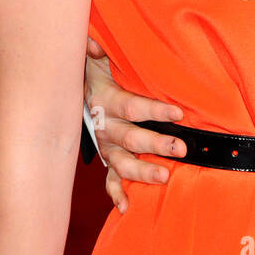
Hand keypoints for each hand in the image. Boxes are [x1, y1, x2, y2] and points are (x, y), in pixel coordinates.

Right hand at [85, 37, 185, 211]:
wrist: (73, 92)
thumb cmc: (96, 70)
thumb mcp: (97, 57)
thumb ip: (96, 50)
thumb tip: (96, 47)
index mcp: (106, 100)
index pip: (132, 107)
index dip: (154, 110)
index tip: (178, 114)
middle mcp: (105, 126)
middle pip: (131, 138)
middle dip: (156, 144)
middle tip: (180, 149)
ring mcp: (106, 145)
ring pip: (123, 162)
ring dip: (142, 171)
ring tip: (165, 177)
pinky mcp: (107, 158)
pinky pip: (110, 179)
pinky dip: (116, 193)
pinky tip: (126, 207)